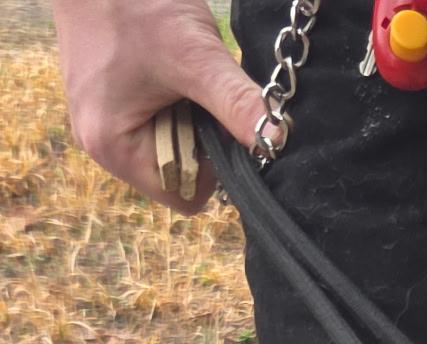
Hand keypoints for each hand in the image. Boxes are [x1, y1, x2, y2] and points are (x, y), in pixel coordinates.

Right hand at [51, 0, 267, 214]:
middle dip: (199, 138)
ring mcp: (100, 121)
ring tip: (178, 73)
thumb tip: (278, 139)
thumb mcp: (194, 57)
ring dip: (187, 116)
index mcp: (112, 148)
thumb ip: (236, 103)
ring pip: (169, 144)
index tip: (218, 121)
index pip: (183, 195)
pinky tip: (167, 67)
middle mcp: (100, 144)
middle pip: (178, 172)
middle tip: (197, 90)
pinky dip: (172, 99)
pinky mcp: (108, 99)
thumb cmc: (134, 2)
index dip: (212, 168)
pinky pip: (155, 119)